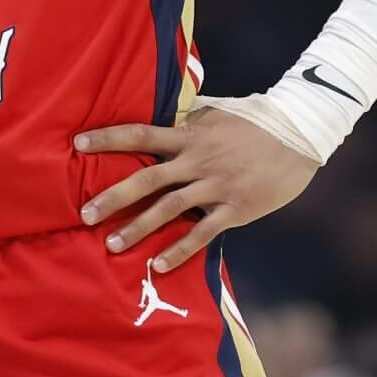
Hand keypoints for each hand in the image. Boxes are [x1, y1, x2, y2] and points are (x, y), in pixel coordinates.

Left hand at [74, 108, 320, 274]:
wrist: (300, 135)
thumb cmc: (256, 122)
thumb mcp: (217, 113)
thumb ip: (188, 118)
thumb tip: (163, 111)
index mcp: (190, 135)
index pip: (140, 133)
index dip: (107, 138)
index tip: (77, 144)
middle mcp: (197, 160)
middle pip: (146, 178)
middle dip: (112, 196)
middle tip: (82, 213)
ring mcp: (215, 185)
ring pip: (168, 209)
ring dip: (137, 228)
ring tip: (110, 244)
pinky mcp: (235, 208)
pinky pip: (202, 233)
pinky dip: (179, 250)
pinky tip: (158, 265)